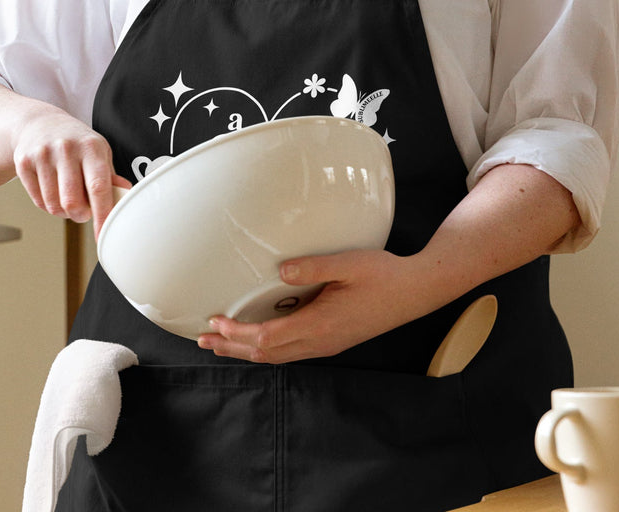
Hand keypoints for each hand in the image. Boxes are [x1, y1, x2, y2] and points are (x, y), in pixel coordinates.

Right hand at [12, 108, 129, 234]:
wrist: (39, 123)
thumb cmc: (75, 142)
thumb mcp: (97, 152)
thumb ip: (110, 176)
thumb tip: (126, 193)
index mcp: (91, 147)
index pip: (98, 186)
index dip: (103, 214)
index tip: (104, 234)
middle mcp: (67, 148)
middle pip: (72, 202)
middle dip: (80, 215)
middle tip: (83, 211)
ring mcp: (43, 155)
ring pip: (54, 205)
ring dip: (63, 212)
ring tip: (66, 197)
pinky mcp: (24, 163)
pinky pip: (38, 201)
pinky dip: (48, 204)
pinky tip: (52, 189)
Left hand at [197, 249, 422, 362]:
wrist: (415, 292)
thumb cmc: (383, 275)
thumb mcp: (349, 263)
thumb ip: (313, 267)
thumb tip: (281, 270)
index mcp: (321, 325)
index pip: (268, 338)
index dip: (238, 333)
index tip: (215, 320)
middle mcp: (320, 341)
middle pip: (266, 354)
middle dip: (232, 347)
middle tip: (204, 339)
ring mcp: (327, 344)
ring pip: (277, 356)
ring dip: (246, 350)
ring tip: (221, 342)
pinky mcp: (332, 340)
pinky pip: (290, 351)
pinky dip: (265, 348)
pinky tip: (257, 339)